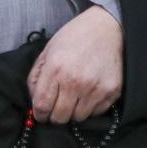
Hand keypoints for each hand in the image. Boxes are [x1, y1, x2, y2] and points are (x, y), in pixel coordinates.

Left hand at [28, 5, 122, 123]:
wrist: (105, 28)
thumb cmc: (73, 38)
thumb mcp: (47, 52)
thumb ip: (36, 77)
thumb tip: (35, 101)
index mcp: (55, 69)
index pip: (42, 106)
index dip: (39, 114)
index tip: (41, 114)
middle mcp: (75, 81)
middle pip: (60, 117)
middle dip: (54, 115)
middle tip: (56, 107)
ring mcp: (95, 88)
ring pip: (78, 118)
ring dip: (73, 112)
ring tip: (73, 97)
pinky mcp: (112, 92)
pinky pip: (96, 113)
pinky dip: (89, 108)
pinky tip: (87, 94)